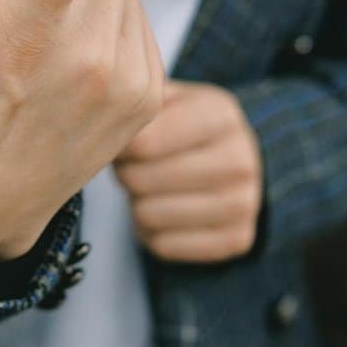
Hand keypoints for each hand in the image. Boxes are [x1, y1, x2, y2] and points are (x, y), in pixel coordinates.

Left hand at [115, 80, 263, 262]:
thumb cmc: (185, 127)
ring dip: (136, 205)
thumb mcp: (168, 100)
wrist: (233, 161)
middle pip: (142, 180)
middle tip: (131, 168)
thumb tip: (102, 119)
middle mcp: (240, 160)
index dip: (121, 148)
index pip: (144, 142)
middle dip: (126, 175)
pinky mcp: (237, 239)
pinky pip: (163, 246)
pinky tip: (163, 212)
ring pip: (149, 215)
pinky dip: (151, 233)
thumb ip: (137, 102)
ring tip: (148, 189)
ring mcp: (244, 203)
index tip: (122, 145)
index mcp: (221, 115)